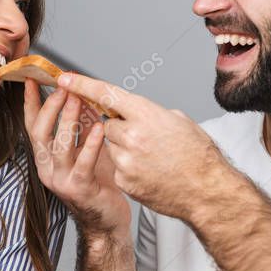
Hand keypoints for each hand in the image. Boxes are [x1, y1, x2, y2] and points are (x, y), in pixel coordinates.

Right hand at [25, 80, 130, 234]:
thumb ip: (82, 126)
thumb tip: (81, 94)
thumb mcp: (87, 147)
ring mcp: (60, 180)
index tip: (34, 78)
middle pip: (39, 131)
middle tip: (63, 86)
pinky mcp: (79, 189)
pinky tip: (101, 128)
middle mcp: (47, 168)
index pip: (32, 124)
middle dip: (50, 106)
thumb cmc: (98, 182)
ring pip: (58, 145)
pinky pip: (83, 163)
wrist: (107, 219)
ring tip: (78, 99)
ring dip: (68, 119)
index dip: (31, 101)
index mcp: (45, 156)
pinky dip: (92, 143)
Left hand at [56, 72, 228, 221]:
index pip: (106, 94)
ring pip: (111, 148)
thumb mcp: (177, 121)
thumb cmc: (197, 155)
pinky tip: (149, 173)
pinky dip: (128, 170)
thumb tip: (132, 112)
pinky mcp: (123, 180)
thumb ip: (149, 113)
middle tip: (144, 139)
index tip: (65, 79)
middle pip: (107, 126)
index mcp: (146, 114)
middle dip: (120, 130)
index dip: (82, 85)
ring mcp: (126, 160)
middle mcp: (132, 135)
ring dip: (124, 151)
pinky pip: (116, 168)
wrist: (206, 191)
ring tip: (151, 159)